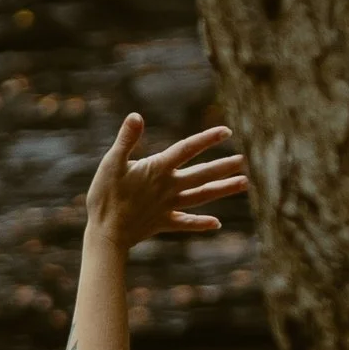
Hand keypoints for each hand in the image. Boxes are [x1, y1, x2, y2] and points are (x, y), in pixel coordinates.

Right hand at [85, 114, 247, 249]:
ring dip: (223, 190)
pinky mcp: (162, 223)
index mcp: (157, 170)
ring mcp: (167, 206)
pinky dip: (201, 223)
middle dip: (223, 167)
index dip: (206, 139)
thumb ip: (126, 140)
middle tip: (242, 160)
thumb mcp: (111, 163)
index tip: (226, 132)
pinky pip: (185, 223)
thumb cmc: (104, 196)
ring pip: (200, 197)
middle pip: (201, 175)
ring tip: (243, 183)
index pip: (186, 150)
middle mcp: (168, 188)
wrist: (105, 233)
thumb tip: (136, 116)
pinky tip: (217, 223)